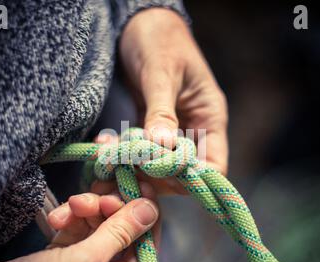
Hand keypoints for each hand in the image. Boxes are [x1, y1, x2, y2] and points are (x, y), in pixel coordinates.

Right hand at [0, 192, 158, 261]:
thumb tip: (150, 208)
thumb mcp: (85, 261)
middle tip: (91, 197)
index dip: (142, 206)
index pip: (148, 236)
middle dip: (106, 206)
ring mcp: (90, 261)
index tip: (132, 179)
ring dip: (85, 209)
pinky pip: (80, 226)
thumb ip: (120, 233)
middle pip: (123, 224)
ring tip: (68, 208)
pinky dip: (70, 218)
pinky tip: (56, 219)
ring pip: (100, 221)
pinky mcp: (70, 253)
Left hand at [120, 8, 228, 192]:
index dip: (191, 179)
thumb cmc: (160, 40)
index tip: (159, 174)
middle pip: (183, 172)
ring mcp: (172, 129)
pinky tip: (105, 145)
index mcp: (209, 117)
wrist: (140, 23)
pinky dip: (124, 153)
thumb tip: (162, 148)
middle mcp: (194, 128)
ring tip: (110, 159)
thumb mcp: (161, 73)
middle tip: (125, 170)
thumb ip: (161, 111)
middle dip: (155, 176)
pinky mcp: (150, 126)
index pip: (213, 166)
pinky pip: (141, 151)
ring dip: (134, 167)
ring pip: (159, 165)